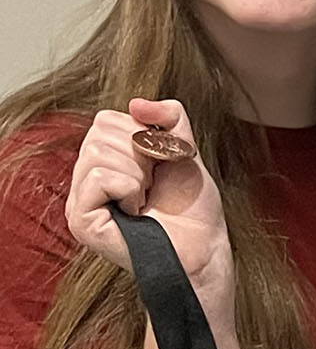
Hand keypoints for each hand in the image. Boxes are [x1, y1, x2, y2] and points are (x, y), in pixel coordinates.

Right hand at [64, 99, 233, 293]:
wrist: (203, 246)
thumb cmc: (192, 205)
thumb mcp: (184, 148)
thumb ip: (170, 117)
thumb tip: (136, 102)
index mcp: (102, 163)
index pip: (105, 119)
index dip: (143, 134)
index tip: (159, 164)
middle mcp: (83, 181)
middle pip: (100, 132)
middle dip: (142, 153)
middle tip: (153, 184)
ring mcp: (79, 202)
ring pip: (98, 152)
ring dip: (138, 172)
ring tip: (145, 197)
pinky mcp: (81, 221)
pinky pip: (100, 178)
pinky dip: (129, 187)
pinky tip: (137, 209)